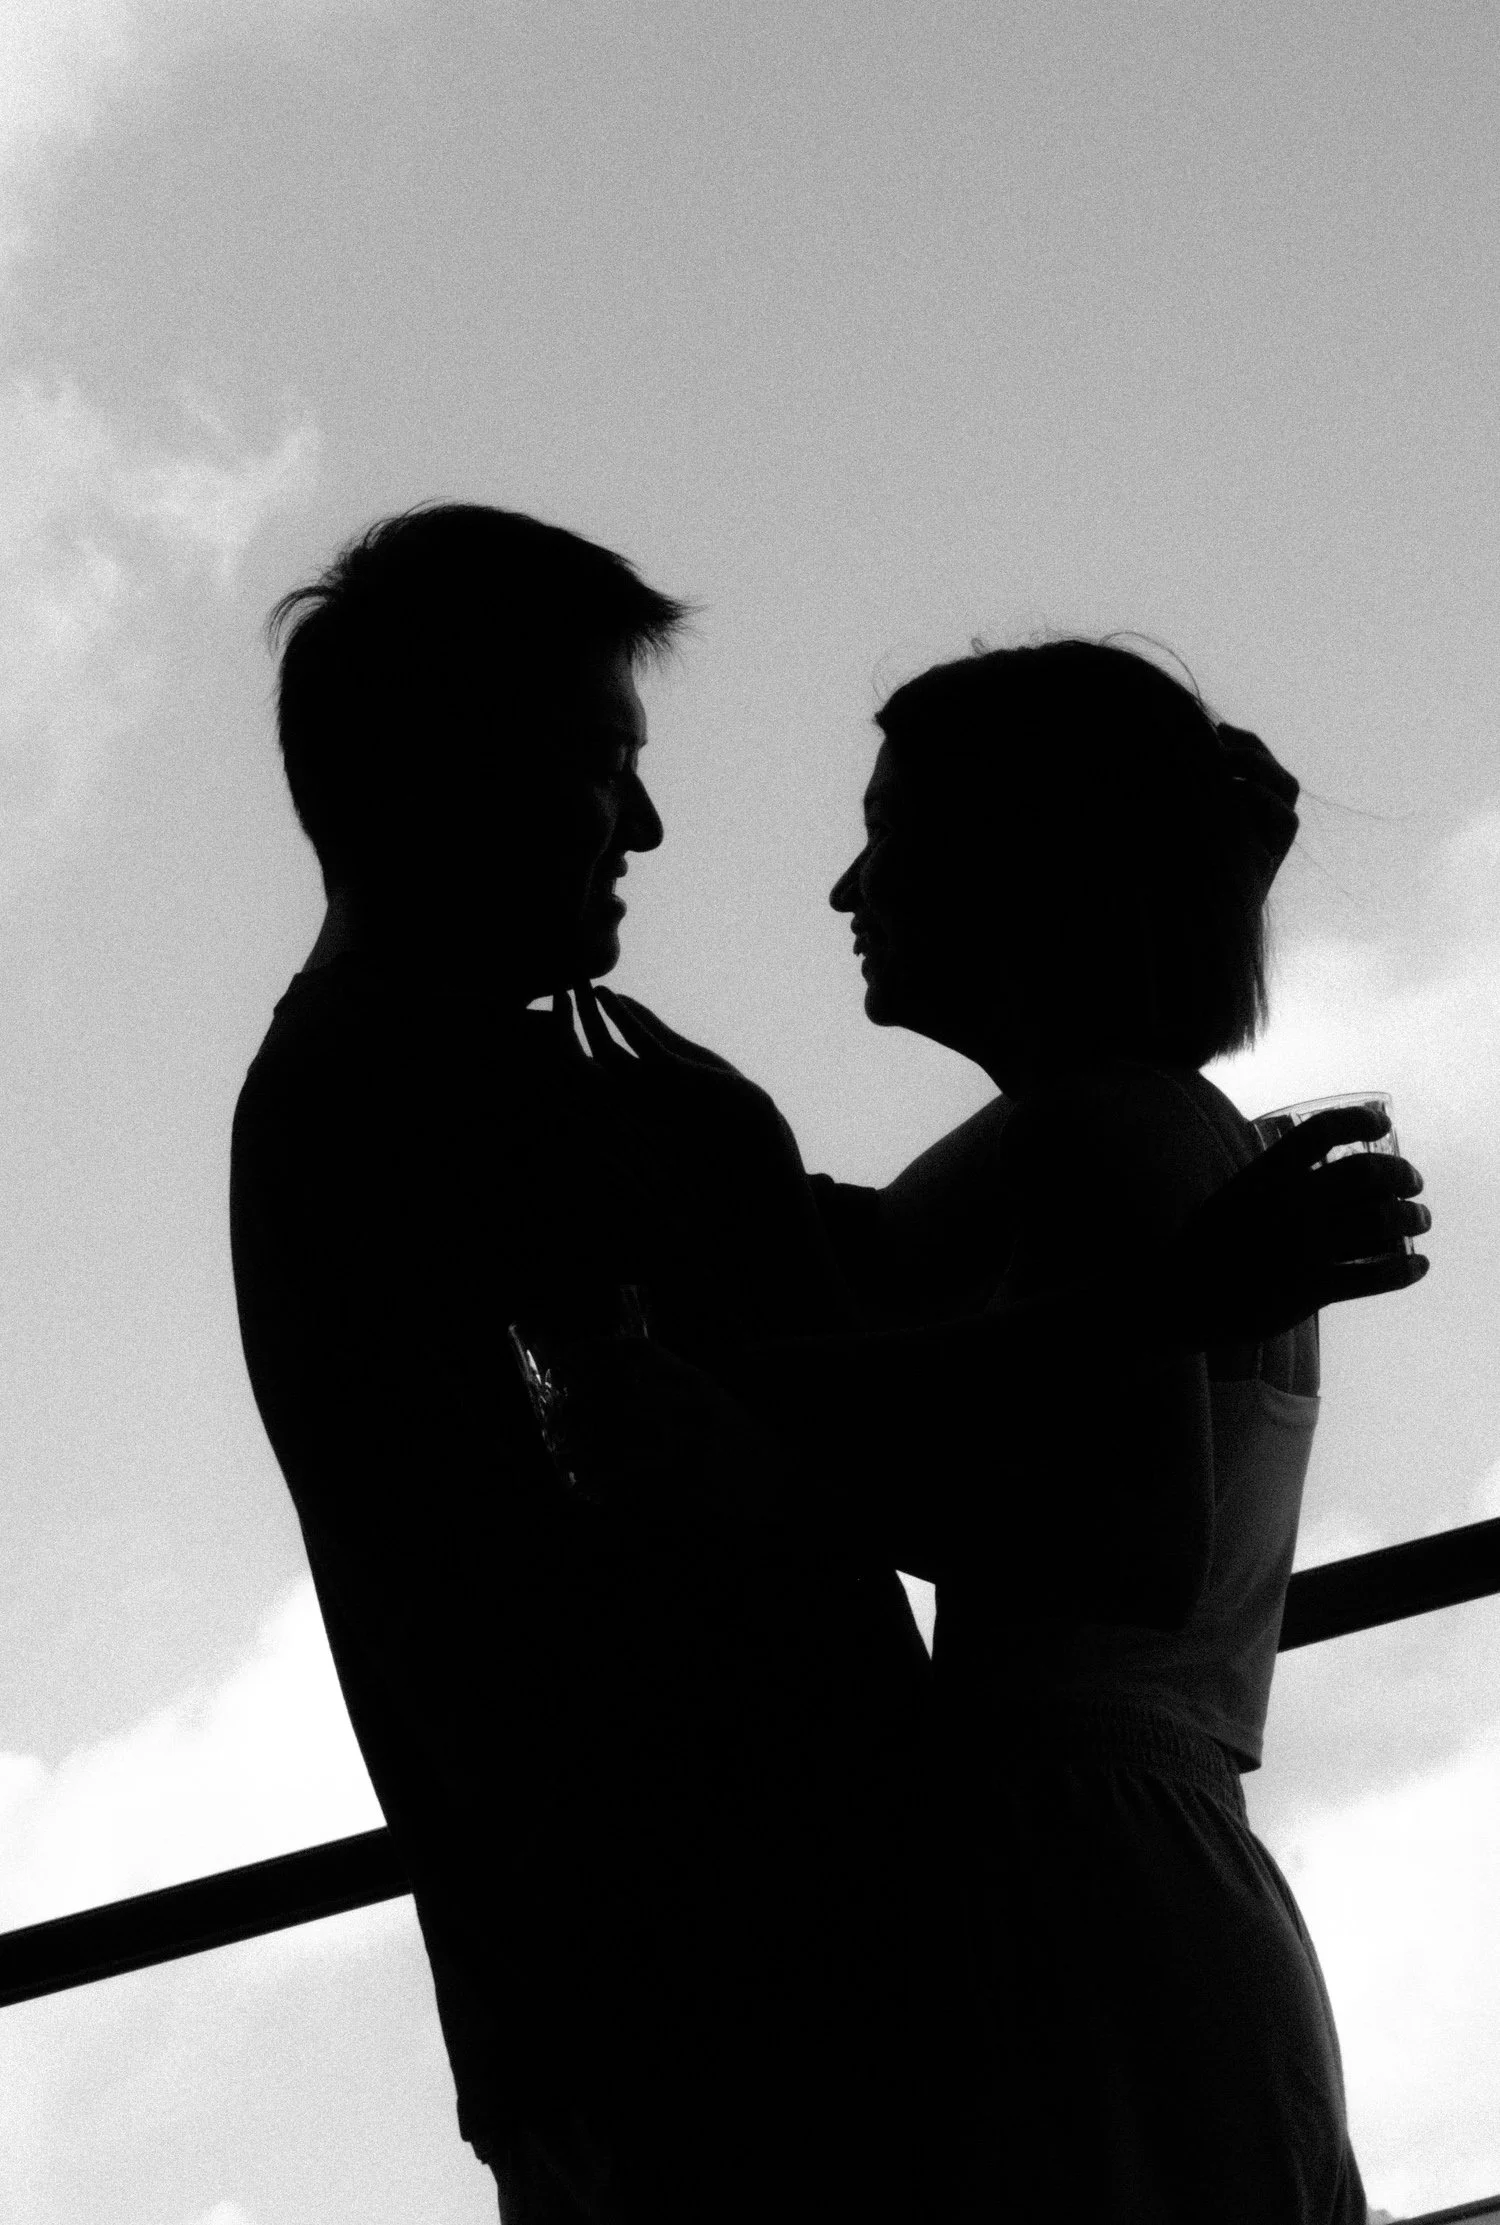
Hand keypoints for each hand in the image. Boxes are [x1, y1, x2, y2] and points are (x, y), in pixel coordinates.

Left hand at [551, 1333, 780, 1535]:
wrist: (784, 1481)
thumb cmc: (742, 1442)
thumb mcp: (713, 1400)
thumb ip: (672, 1386)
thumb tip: (615, 1385)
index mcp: (696, 1380)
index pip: (638, 1352)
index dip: (596, 1351)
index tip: (565, 1359)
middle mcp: (692, 1404)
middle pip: (620, 1394)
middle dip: (582, 1405)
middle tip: (560, 1414)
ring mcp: (691, 1442)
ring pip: (622, 1439)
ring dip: (587, 1447)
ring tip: (567, 1454)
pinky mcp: (689, 1480)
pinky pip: (637, 1479)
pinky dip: (609, 1483)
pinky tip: (594, 1487)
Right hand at [1164, 1103, 1430, 1345]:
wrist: (1182, 1296)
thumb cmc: (1211, 1242)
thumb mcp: (1235, 1195)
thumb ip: (1274, 1180)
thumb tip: (1318, 1164)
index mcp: (1266, 1175)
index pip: (1322, 1131)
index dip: (1358, 1121)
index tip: (1382, 1125)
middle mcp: (1289, 1205)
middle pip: (1365, 1174)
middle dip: (1400, 1173)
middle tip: (1413, 1181)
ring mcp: (1302, 1248)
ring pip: (1379, 1223)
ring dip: (1412, 1217)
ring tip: (1420, 1218)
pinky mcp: (1311, 1289)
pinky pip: (1373, 1276)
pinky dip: (1405, 1270)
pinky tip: (1418, 1265)